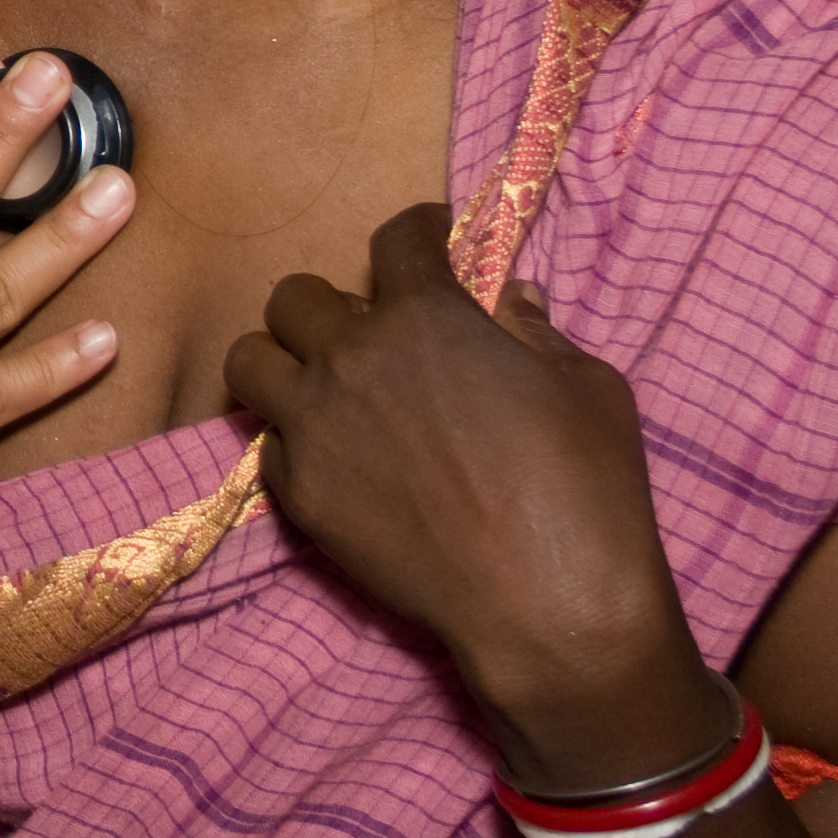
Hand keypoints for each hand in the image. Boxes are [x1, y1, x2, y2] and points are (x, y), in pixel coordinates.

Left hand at [225, 203, 718, 787]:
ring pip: (250, 361)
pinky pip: (269, 446)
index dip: (416, 231)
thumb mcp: (586, 385)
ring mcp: (315, 427)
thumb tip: (510, 299)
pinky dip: (296, 444)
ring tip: (325, 388)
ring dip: (286, 363)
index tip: (428, 240)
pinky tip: (338, 460)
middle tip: (372, 336)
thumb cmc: (587, 488)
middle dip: (335, 306)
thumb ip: (533, 329)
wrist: (550, 606)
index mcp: (424, 317)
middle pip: (295, 296)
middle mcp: (351, 359)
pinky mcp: (300, 495)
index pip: (395, 238)